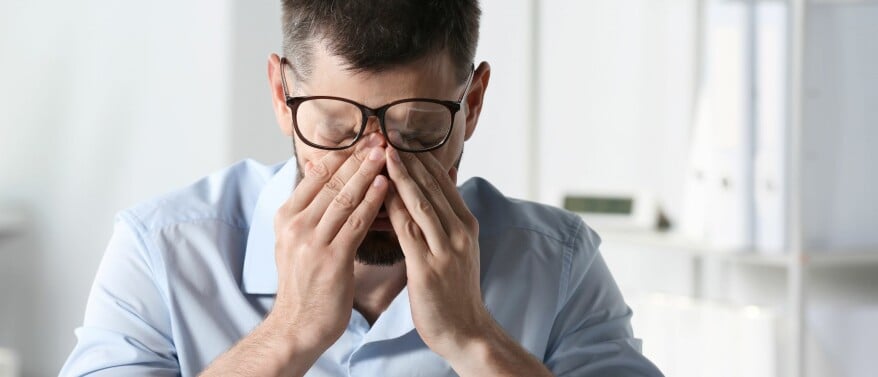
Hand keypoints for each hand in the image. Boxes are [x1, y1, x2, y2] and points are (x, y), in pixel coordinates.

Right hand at [270, 135, 388, 355]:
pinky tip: (386, 186)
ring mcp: (311, 241)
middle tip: (381, 137)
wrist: (297, 326)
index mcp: (286, 216)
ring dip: (368, 172)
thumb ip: (310, 211)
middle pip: (331, 181)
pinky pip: (355, 222)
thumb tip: (322, 175)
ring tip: (387, 153)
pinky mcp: (331, 259)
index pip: (317, 176)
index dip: (343, 155)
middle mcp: (295, 225)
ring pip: (344, 197)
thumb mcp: (296, 242)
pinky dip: (372, 201)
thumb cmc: (305, 284)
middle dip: (358, 158)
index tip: (364, 138)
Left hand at [383, 147, 491, 358]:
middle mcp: (460, 231)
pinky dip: (394, 207)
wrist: (466, 331)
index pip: (442, 182)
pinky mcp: (429, 266)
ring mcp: (447, 248)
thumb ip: (443, 224)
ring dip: (400, 175)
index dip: (420, 158)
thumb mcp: (458, 251)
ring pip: (421, 201)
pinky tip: (378, 192)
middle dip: (408, 158)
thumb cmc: (454, 292)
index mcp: (467, 224)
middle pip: (431, 185)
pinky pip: (408, 229)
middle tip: (387, 133)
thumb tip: (425, 198)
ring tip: (382, 152)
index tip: (400, 137)